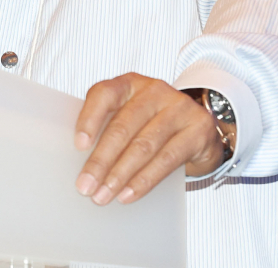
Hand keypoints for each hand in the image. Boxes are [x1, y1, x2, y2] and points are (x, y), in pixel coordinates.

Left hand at [74, 72, 222, 204]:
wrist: (198, 128)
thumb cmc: (152, 122)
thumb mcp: (130, 115)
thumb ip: (108, 128)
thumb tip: (83, 164)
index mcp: (129, 83)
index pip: (104, 94)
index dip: (89, 119)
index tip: (79, 145)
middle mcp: (154, 90)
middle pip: (123, 126)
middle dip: (101, 160)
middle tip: (86, 185)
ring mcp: (179, 107)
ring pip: (144, 145)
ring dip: (120, 175)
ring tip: (104, 194)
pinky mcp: (198, 128)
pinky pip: (167, 159)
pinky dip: (144, 180)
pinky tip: (128, 193)